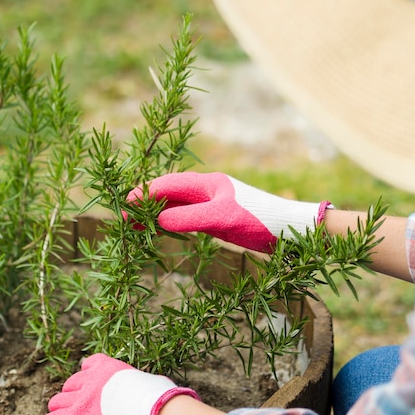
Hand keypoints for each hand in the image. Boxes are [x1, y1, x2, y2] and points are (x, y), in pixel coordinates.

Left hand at [40, 353, 199, 414]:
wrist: (153, 411)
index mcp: (106, 365)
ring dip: (61, 406)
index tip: (93, 385)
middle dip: (73, 393)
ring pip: (57, 400)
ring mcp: (82, 397)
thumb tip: (150, 388)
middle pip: (70, 383)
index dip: (88, 376)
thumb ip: (132, 381)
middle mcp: (91, 378)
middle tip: (81, 404)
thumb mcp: (143, 378)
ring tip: (66, 414)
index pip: (87, 365)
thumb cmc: (156, 397)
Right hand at [126, 172, 330, 252]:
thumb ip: (188, 218)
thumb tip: (158, 219)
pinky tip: (161, 230)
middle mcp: (208, 191)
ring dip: (156, 214)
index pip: (168, 184)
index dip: (145, 193)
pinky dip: (171, 222)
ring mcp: (213, 205)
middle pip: (169, 193)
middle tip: (123, 218)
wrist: (291, 231)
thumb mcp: (221, 219)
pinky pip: (187, 217)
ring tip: (133, 226)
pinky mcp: (219, 219)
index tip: (124, 204)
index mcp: (208, 183)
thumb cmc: (260, 220)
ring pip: (177, 206)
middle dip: (146, 203)